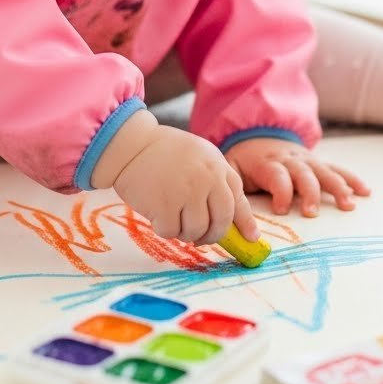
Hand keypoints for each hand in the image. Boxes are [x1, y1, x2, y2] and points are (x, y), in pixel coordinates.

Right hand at [113, 125, 258, 245]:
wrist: (131, 144)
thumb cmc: (162, 152)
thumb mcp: (198, 157)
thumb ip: (214, 182)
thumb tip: (228, 221)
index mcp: (217, 166)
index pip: (238, 200)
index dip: (245, 222)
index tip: (251, 238)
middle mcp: (207, 178)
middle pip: (221, 222)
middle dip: (212, 235)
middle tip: (200, 238)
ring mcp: (187, 192)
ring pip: (197, 231)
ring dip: (184, 232)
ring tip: (172, 217)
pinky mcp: (165, 205)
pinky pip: (172, 232)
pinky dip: (164, 229)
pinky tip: (156, 213)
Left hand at [224, 137, 370, 216]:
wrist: (256, 132)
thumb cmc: (243, 159)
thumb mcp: (231, 168)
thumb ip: (233, 187)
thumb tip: (231, 214)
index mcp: (267, 162)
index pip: (277, 175)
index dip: (280, 191)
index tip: (281, 210)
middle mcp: (289, 159)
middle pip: (303, 174)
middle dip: (309, 193)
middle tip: (311, 213)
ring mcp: (306, 159)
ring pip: (323, 171)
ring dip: (337, 187)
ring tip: (347, 205)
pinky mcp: (317, 162)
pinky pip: (336, 169)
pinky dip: (351, 179)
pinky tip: (364, 192)